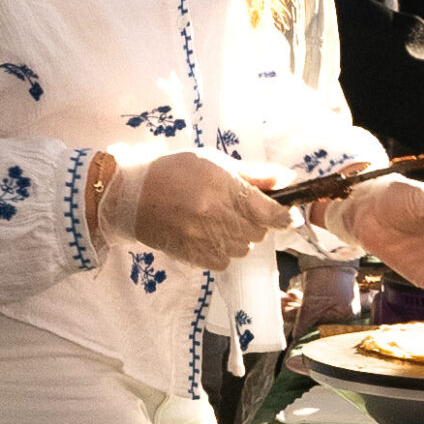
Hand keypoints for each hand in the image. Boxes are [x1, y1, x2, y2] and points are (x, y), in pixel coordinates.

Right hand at [102, 148, 287, 270]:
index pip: (272, 214)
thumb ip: (254, 174)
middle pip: (259, 233)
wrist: (133, 195)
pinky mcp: (193, 257)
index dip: (286, 216)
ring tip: (220, 221)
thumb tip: (288, 179)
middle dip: (257, 222)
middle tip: (239, 208)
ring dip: (240, 237)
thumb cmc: (176, 171)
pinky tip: (208, 234)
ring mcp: (205, 240)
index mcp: (226, 190)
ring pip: (243, 249)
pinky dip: (222, 250)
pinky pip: (224, 261)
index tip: (290, 214)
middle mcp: (218, 218)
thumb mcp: (216, 162)